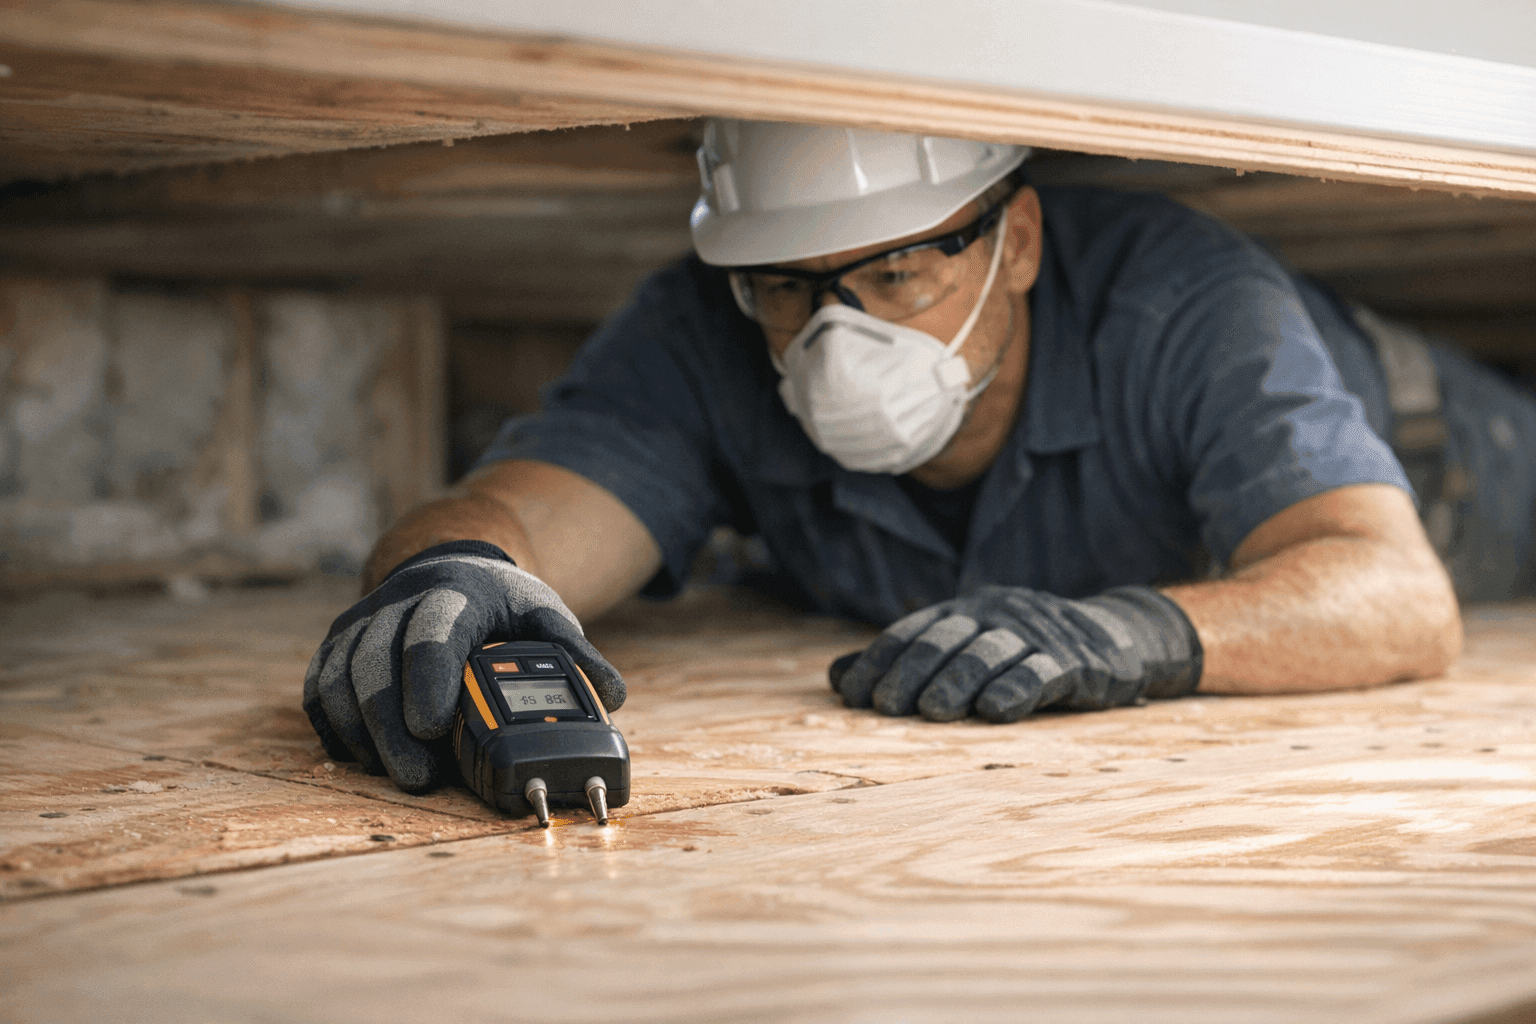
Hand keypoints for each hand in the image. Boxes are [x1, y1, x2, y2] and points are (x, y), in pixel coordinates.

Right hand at [302, 540, 623, 791]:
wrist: (449, 567)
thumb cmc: (501, 605)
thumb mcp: (545, 616)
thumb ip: (576, 654)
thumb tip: (611, 694)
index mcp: (458, 592)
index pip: (435, 630)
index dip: (429, 678)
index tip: (433, 728)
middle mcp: (400, 600)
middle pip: (378, 660)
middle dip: (391, 726)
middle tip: (418, 778)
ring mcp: (364, 619)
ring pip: (343, 675)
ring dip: (361, 732)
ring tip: (391, 773)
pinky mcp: (339, 642)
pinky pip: (320, 685)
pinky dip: (333, 724)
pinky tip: (357, 756)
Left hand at [828, 585, 1200, 721]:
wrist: (1112, 637)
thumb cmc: (1020, 650)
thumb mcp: (962, 647)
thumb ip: (901, 663)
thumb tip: (834, 678)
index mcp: (964, 610)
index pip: (912, 631)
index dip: (880, 660)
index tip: (853, 693)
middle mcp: (995, 615)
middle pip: (945, 640)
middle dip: (911, 672)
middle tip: (886, 707)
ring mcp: (1036, 636)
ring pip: (989, 653)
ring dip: (957, 681)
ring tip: (931, 712)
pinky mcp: (1076, 662)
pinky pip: (1042, 674)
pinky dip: (1016, 689)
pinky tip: (994, 711)